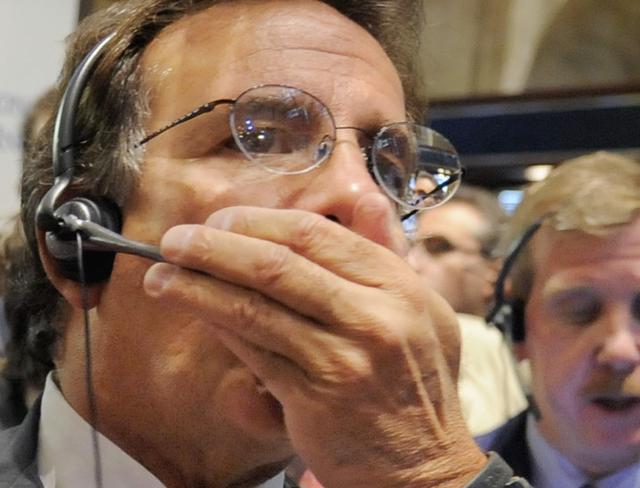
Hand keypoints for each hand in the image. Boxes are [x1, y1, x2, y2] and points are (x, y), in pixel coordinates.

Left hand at [143, 194, 485, 487]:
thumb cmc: (414, 383)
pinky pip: (254, 350)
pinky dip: (219, 324)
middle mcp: (374, 314)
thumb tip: (350, 210)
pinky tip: (193, 309)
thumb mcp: (418, 310)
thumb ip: (379, 261)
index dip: (258, 222)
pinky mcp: (316, 396)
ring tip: (161, 274)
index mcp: (397, 283)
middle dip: (217, 246)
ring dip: (199, 286)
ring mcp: (344, 356)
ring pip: (256, 307)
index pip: (315, 234)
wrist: (425, 465)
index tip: (222, 219)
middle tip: (176, 240)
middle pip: (278, 265)